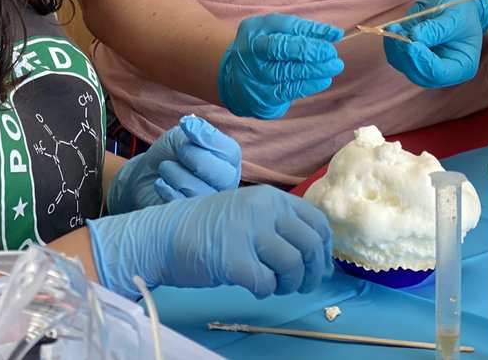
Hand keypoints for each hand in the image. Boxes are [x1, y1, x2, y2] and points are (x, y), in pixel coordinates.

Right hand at [87, 185, 332, 299]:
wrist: (163, 235)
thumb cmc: (207, 228)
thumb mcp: (248, 213)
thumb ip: (280, 226)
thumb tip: (318, 260)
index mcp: (271, 196)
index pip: (317, 222)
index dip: (324, 250)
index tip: (318, 267)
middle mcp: (264, 208)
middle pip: (311, 245)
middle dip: (312, 272)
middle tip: (300, 285)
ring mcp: (248, 232)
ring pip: (293, 265)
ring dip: (289, 284)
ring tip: (275, 286)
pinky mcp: (233, 259)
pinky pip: (266, 284)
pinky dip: (265, 291)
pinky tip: (253, 286)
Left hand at [105, 115, 241, 213]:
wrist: (145, 177)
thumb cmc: (169, 154)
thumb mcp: (180, 137)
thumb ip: (192, 133)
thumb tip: (193, 124)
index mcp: (228, 161)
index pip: (231, 152)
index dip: (209, 139)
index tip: (186, 127)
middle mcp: (225, 184)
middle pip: (223, 175)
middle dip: (196, 158)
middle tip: (179, 152)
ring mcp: (211, 204)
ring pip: (201, 191)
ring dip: (176, 174)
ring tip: (165, 168)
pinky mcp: (192, 220)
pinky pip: (183, 205)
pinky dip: (167, 189)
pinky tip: (161, 183)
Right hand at [217, 14, 343, 118]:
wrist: (234, 80)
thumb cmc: (264, 53)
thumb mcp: (276, 34)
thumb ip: (304, 32)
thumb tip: (335, 34)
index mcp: (255, 29)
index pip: (285, 25)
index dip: (312, 30)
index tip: (334, 34)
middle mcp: (250, 50)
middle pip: (280, 48)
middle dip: (310, 49)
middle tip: (331, 52)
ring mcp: (254, 74)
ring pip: (287, 71)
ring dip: (315, 69)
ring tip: (334, 66)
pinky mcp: (262, 96)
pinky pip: (288, 89)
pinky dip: (309, 84)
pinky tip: (324, 80)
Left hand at [384, 0, 487, 87]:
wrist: (455, 4)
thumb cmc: (461, 11)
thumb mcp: (455, 16)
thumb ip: (436, 29)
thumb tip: (414, 37)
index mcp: (462, 67)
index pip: (439, 74)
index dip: (424, 62)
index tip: (413, 44)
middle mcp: (444, 72)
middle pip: (420, 75)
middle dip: (407, 56)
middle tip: (400, 35)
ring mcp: (426, 66)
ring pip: (405, 67)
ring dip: (396, 49)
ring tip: (396, 27)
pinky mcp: (412, 58)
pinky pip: (397, 57)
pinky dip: (392, 44)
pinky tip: (394, 28)